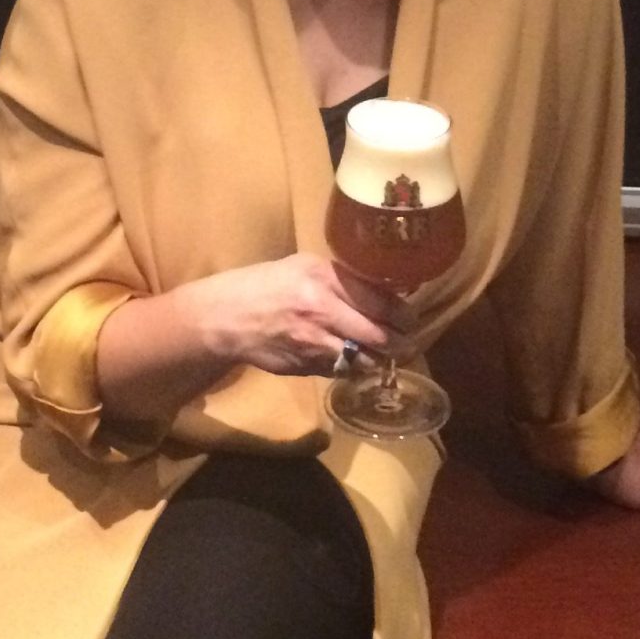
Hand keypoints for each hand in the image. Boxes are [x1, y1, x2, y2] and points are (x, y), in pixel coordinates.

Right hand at [186, 252, 407, 378]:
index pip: (379, 300)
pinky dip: (354, 369)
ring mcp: (313, 343)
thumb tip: (386, 291)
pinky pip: (342, 372)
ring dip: (381, 361)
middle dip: (401, 343)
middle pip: (378, 335)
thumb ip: (343, 278)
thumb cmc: (269, 284)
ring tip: (388, 355)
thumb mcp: (306, 267)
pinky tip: (357, 362)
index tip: (412, 319)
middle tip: (409, 343)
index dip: (404, 314)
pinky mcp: (306, 367)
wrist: (227, 317)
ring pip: (364, 361)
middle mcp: (321, 311)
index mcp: (323, 279)